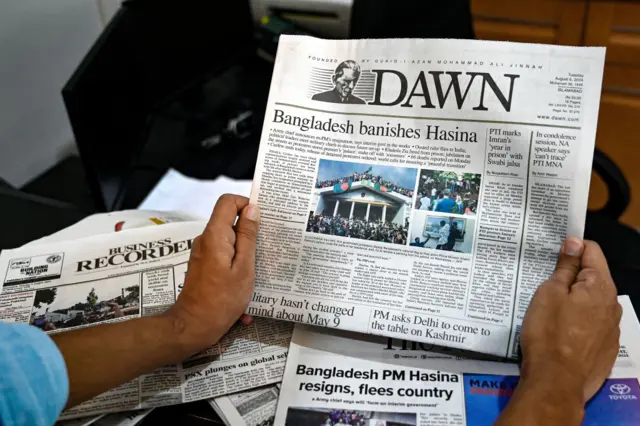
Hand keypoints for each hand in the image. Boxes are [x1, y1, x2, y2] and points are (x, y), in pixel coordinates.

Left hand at [165, 195, 259, 354]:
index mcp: (215, 235)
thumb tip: (252, 209)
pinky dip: (236, 269)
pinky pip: (224, 258)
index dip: (246, 204)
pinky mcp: (204, 266)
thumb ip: (248, 237)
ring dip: (245, 255)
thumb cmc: (222, 299)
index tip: (263, 219)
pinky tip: (246, 290)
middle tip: (269, 248)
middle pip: (229, 221)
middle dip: (250, 232)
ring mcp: (203, 253)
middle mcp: (206, 239)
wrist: (193, 327)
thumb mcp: (244, 268)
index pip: (228, 202)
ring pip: (229, 242)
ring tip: (260, 273)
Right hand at [519, 238, 620, 402]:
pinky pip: (592, 324)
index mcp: (600, 286)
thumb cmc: (548, 332)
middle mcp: (612, 305)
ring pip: (592, 302)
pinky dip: (578, 320)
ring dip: (575, 298)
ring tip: (550, 307)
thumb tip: (575, 243)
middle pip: (593, 277)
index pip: (592, 251)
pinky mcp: (605, 348)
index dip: (571, 247)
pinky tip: (560, 330)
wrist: (556, 381)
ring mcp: (611, 328)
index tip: (551, 253)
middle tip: (544, 281)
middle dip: (571, 275)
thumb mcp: (549, 293)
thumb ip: (565, 267)